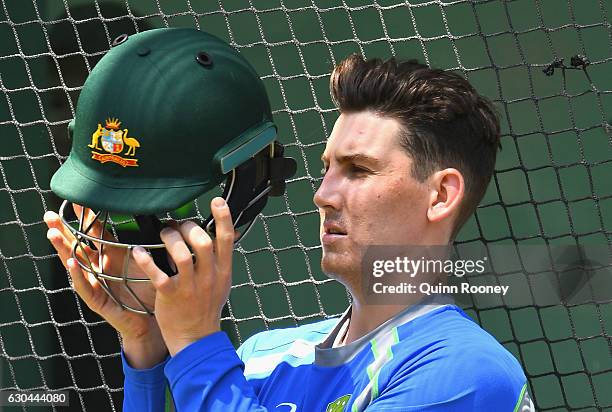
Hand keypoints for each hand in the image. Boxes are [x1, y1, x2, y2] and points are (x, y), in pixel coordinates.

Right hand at [44, 206, 166, 367]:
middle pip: (78, 244)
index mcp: (112, 255)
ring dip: (63, 248)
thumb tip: (162, 221)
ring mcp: (95, 282)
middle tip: (50, 214)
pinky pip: (84, 285)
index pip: (96, 232)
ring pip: (75, 262)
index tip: (78, 199)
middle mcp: (100, 266)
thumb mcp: (151, 264)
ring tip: (52, 233)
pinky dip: (78, 274)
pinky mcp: (96, 299)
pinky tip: (70, 262)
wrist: (151, 320)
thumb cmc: (150, 291)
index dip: (87, 218)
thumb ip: (151, 246)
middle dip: (63, 229)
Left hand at [132, 197, 234, 355]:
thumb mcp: (222, 282)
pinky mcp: (170, 295)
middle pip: (202, 242)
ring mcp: (190, 287)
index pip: (226, 239)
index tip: (217, 201)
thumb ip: (222, 258)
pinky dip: (146, 259)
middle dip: (189, 227)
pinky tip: (139, 251)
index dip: (223, 217)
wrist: (196, 338)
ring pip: (180, 254)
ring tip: (164, 234)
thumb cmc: (206, 307)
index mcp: (223, 271)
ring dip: (170, 238)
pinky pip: (157, 273)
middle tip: (179, 226)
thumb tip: (229, 233)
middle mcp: (208, 277)